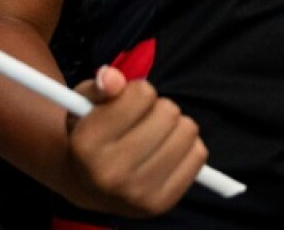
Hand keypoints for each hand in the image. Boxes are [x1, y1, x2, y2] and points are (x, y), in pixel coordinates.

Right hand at [63, 66, 206, 217]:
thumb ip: (100, 85)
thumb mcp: (85, 103)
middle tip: (144, 120)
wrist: (88, 187)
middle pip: (169, 112)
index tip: (128, 101)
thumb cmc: (91, 134)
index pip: (142, 94)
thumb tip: (113, 78)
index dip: (139, 90)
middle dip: (159, 108)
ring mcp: (138, 193)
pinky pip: (199, 155)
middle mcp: (110, 173)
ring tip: (155, 134)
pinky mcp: (162, 204)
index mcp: (87, 143)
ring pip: (187, 131)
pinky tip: (166, 152)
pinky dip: (187, 147)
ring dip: (175, 126)